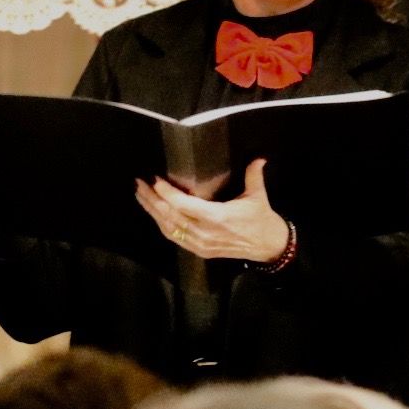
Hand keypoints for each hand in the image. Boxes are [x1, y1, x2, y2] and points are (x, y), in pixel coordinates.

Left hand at [135, 158, 291, 264]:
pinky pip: (175, 238)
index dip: (167, 193)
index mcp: (217, 218)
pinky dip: (162, 224)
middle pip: (170, 216)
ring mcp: (200, 244)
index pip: (184, 205)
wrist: (269, 248)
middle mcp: (205, 233)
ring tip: (141, 195)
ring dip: (152, 211)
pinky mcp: (200, 251)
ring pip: (169, 228)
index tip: (155, 180)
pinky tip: (154, 213)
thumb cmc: (262, 219)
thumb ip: (254, 175)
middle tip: (140, 183)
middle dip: (152, 199)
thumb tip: (258, 157)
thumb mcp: (258, 196)